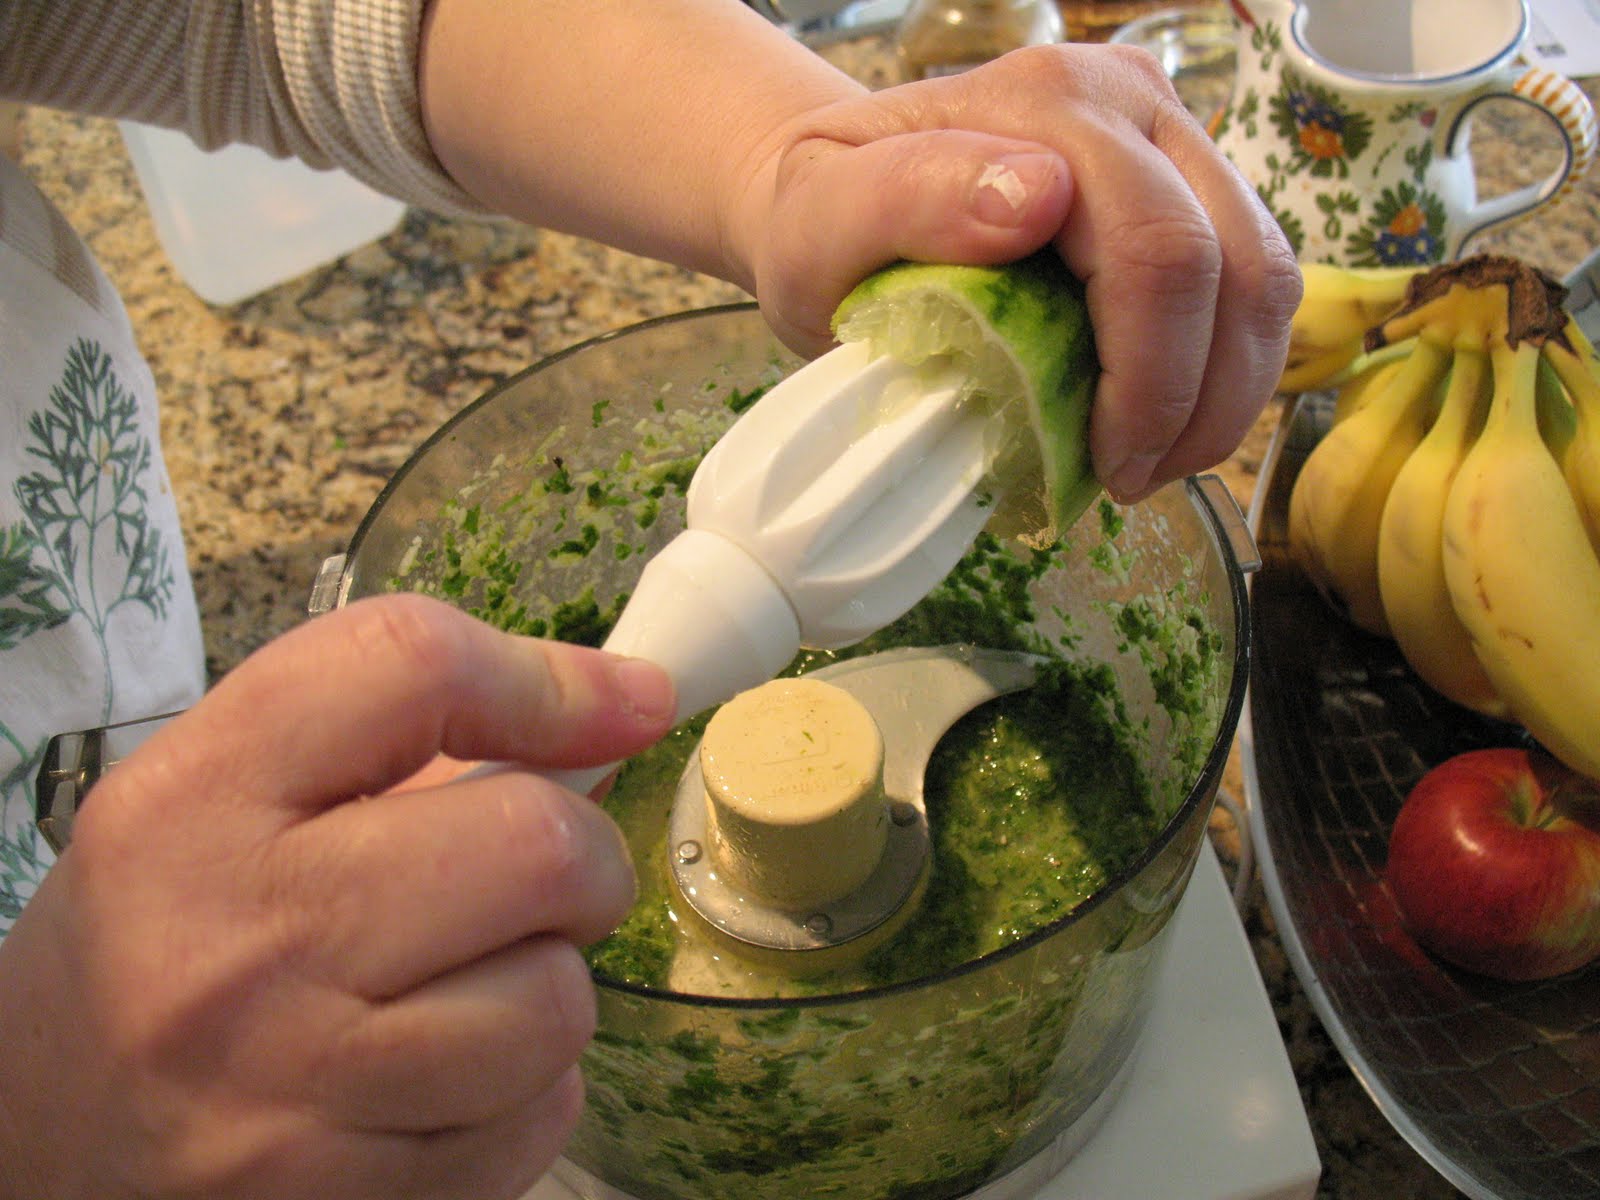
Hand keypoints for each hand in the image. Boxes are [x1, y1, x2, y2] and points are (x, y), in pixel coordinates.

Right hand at [0, 595, 675, 1199]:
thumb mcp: (220, 802)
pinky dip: (524, 1092)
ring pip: (556, 1002)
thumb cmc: (158, 944)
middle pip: (534, 844)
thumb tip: (623, 708)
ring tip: (467, 991)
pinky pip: (538, 1119)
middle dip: (582, 858)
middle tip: (547, 880)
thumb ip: (398, 740)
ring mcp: (286, 1092)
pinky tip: (441, 1080)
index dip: (551, 678)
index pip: (411, 668)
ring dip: (549, 988)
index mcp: (193, 804)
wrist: (32, 1146)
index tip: (628, 701)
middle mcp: (233, 944)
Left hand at [740, 43, 1302, 502]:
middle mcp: (1129, 102)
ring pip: (1265, 276)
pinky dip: (1222, 371)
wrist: (835, 198)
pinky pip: (1253, 283)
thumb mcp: (818, 220)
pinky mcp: (1189, 184)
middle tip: (1132, 482)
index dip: (1152, 378)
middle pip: (1234, 264)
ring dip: (1226, 394)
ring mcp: (1171, 138)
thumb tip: (1039, 200)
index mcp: (1048, 102)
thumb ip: (905, 198)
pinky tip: (1164, 423)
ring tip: (1153, 464)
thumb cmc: (819, 220)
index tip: (1105, 464)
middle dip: (1197, 399)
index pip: (1155, 247)